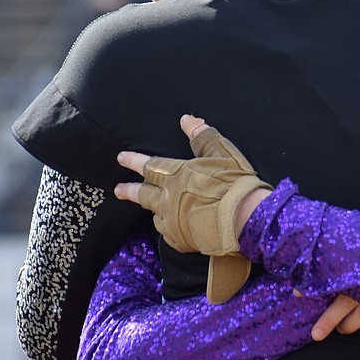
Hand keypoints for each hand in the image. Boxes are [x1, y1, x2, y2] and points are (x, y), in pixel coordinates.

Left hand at [115, 114, 271, 256]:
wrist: (242, 217)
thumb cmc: (232, 181)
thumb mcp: (221, 151)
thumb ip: (202, 135)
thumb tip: (186, 119)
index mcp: (176, 174)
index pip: (149, 165)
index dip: (134, 160)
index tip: (121, 158)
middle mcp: (167, 198)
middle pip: (142, 193)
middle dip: (129, 190)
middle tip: (118, 189)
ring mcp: (171, 220)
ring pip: (155, 214)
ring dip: (153, 210)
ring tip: (154, 210)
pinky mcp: (179, 240)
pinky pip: (170, 234)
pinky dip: (171, 229)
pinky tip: (176, 229)